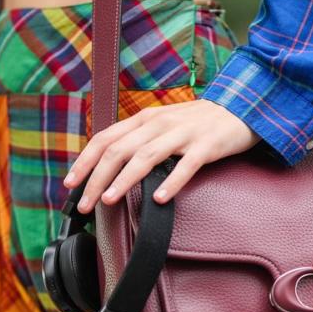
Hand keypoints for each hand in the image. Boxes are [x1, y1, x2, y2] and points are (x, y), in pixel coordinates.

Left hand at [63, 99, 259, 212]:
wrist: (242, 107)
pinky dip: (171, 182)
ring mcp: (183, 133)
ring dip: (123, 180)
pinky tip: (160, 200)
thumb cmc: (200, 122)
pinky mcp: (207, 145)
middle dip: (96, 178)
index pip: (105, 138)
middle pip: (118, 150)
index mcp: (145, 119)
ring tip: (109, 200)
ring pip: (145, 156)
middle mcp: (159, 123)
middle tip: (84, 204)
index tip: (70, 184)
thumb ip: (140, 140)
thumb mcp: (164, 125)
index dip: (84, 161)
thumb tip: (111, 166)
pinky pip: (186, 165)